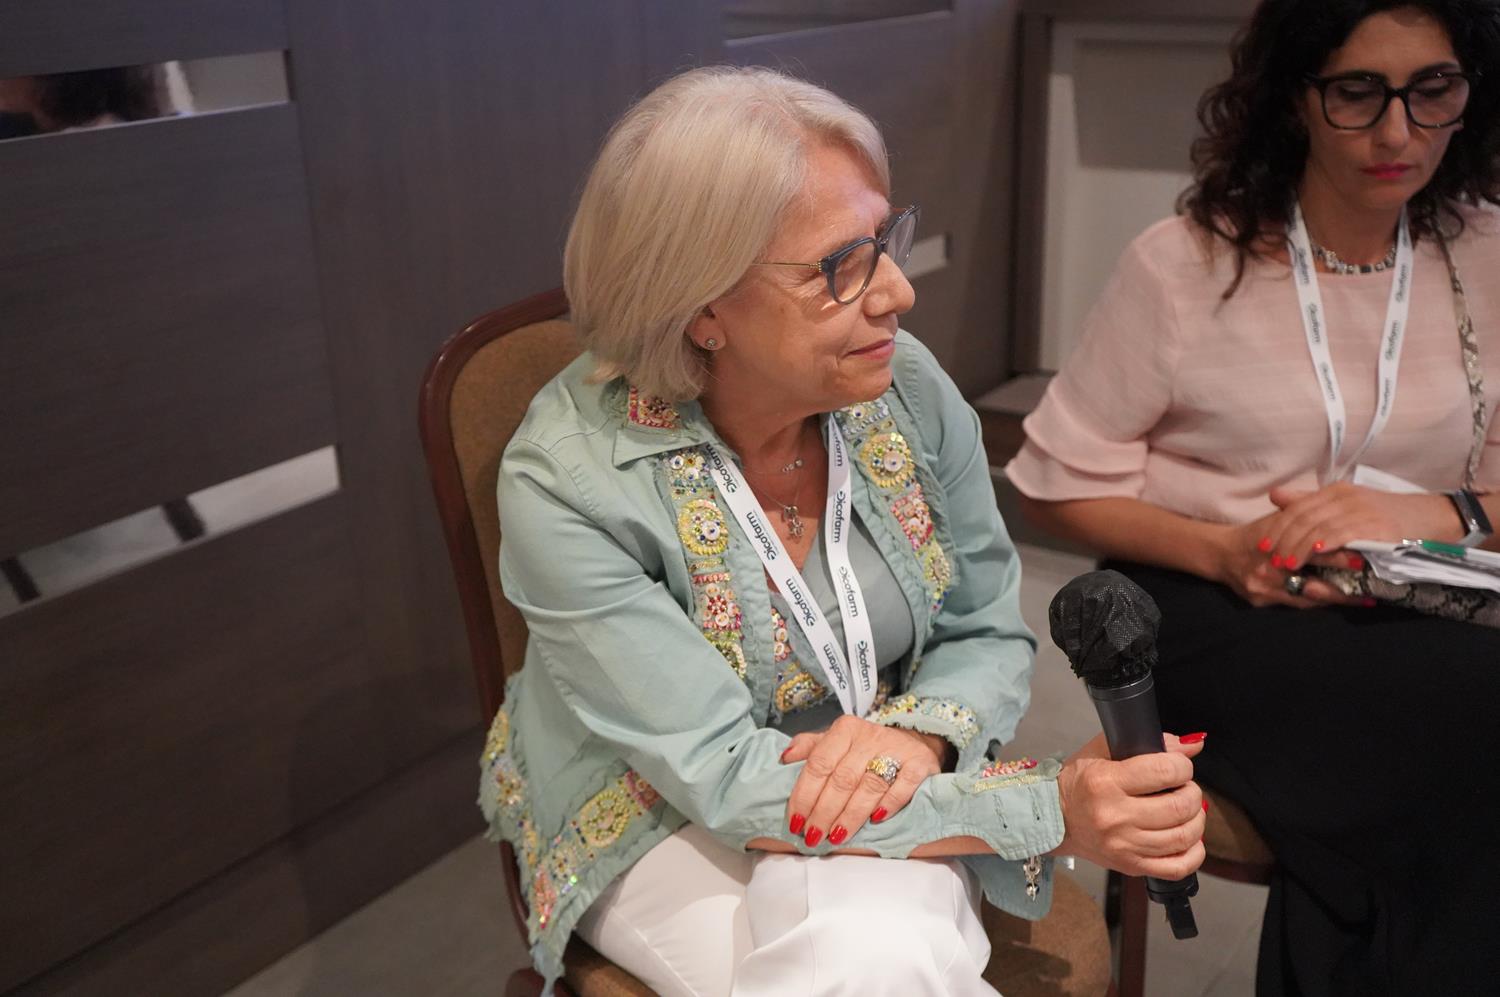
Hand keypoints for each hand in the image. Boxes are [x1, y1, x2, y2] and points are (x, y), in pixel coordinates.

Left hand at [779, 714, 946, 846]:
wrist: (913, 742)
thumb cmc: (866, 748)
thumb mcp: (836, 741)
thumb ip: (810, 747)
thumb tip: (784, 758)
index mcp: (844, 730)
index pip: (819, 764)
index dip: (805, 795)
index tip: (795, 821)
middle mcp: (869, 736)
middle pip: (842, 779)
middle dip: (824, 812)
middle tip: (813, 836)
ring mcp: (896, 749)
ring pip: (869, 786)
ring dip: (851, 816)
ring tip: (836, 836)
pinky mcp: (919, 763)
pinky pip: (902, 785)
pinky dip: (889, 804)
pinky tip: (876, 821)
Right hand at [1052, 732, 1205, 879]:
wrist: (1053, 818)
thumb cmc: (1078, 782)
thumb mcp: (1102, 751)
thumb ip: (1148, 743)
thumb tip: (1192, 744)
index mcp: (1106, 782)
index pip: (1165, 771)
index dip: (1182, 765)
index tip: (1179, 765)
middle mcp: (1114, 817)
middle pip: (1179, 806)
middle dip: (1192, 792)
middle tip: (1184, 787)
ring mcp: (1123, 846)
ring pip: (1184, 836)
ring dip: (1196, 818)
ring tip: (1187, 809)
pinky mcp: (1130, 866)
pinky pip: (1178, 867)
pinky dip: (1194, 852)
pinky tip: (1188, 837)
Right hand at [1209, 514, 1360, 608]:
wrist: (1221, 553)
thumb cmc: (1257, 534)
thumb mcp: (1278, 520)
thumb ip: (1304, 518)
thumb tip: (1342, 518)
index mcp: (1276, 543)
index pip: (1312, 552)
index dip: (1338, 557)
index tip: (1363, 560)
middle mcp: (1269, 568)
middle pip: (1313, 581)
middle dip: (1344, 586)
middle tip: (1373, 590)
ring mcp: (1264, 587)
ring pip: (1308, 598)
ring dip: (1337, 599)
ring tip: (1364, 600)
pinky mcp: (1261, 601)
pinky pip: (1296, 605)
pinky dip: (1319, 603)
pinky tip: (1338, 602)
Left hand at [1264, 482, 1456, 570]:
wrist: (1430, 517)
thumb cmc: (1384, 516)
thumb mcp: (1345, 505)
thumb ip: (1310, 502)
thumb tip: (1275, 496)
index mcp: (1335, 492)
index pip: (1297, 509)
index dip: (1277, 528)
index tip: (1261, 546)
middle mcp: (1345, 497)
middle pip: (1304, 518)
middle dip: (1283, 540)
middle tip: (1270, 560)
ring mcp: (1361, 510)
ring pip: (1321, 527)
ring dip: (1300, 547)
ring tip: (1287, 564)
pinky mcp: (1377, 525)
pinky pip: (1347, 532)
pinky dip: (1330, 541)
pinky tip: (1316, 552)